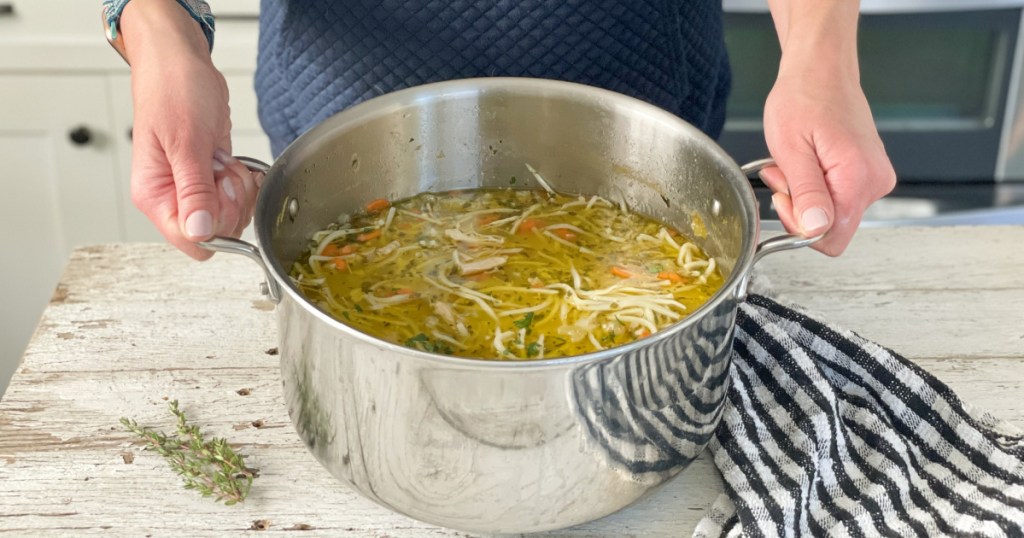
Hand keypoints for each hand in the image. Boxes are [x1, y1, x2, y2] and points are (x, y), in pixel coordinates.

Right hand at [122, 0, 259, 259]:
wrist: (180, 62)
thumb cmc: (174, 90)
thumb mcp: (187, 141)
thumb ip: (193, 190)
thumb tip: (199, 232)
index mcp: (154, 195)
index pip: (189, 241)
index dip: (216, 226)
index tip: (219, 192)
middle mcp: (171, 196)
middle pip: (217, 231)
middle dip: (231, 202)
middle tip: (222, 169)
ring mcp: (192, 187)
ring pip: (231, 215)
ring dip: (238, 188)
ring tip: (222, 158)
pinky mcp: (210, 177)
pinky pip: (237, 196)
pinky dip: (243, 179)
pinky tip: (231, 159)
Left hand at [761, 3, 895, 256]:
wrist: (821, 69)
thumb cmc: (803, 98)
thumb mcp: (791, 149)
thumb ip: (806, 193)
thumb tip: (816, 230)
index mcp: (858, 179)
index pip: (831, 239)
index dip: (800, 228)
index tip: (784, 197)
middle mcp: (876, 182)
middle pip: (832, 227)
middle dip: (800, 207)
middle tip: (783, 173)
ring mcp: (875, 178)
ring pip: (832, 212)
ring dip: (804, 194)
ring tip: (794, 162)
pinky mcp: (868, 173)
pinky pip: (837, 196)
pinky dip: (815, 185)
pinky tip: (807, 162)